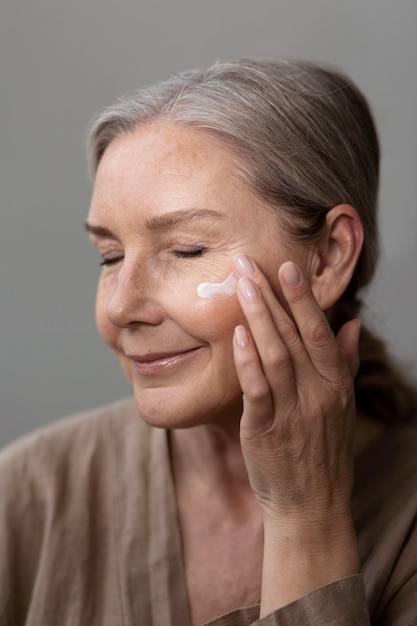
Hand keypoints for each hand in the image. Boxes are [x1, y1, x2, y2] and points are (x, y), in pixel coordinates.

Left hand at [232, 254, 360, 610]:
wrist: (310, 506)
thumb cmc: (323, 452)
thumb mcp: (343, 407)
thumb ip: (345, 364)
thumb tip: (351, 325)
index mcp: (336, 385)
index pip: (320, 332)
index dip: (303, 298)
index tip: (287, 267)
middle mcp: (318, 394)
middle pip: (293, 335)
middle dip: (271, 295)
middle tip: (248, 263)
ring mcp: (292, 412)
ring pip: (275, 355)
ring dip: (258, 317)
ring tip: (241, 285)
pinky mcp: (266, 430)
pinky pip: (257, 389)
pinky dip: (248, 360)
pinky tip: (238, 334)